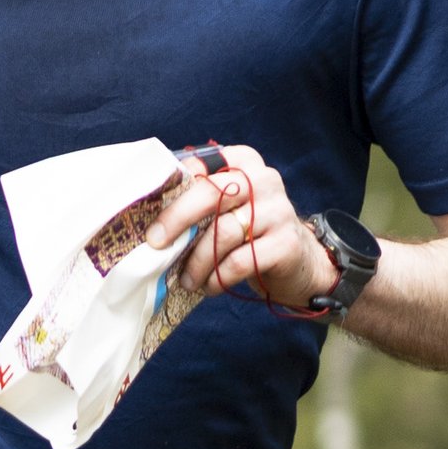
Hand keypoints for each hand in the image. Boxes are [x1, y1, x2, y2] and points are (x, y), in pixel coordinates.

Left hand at [149, 146, 336, 311]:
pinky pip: (240, 261)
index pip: (200, 166)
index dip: (171, 190)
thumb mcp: (225, 207)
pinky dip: (218, 277)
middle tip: (156, 244)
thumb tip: (149, 219)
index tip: (149, 216)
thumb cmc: (248, 231)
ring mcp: (278, 210)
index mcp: (242, 162)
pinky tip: (210, 286)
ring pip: (223, 232)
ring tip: (186, 279)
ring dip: (198, 261)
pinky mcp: (286, 242)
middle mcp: (263, 179)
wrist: (298, 260)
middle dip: (177, 219)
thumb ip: (197, 201)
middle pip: (210, 193)